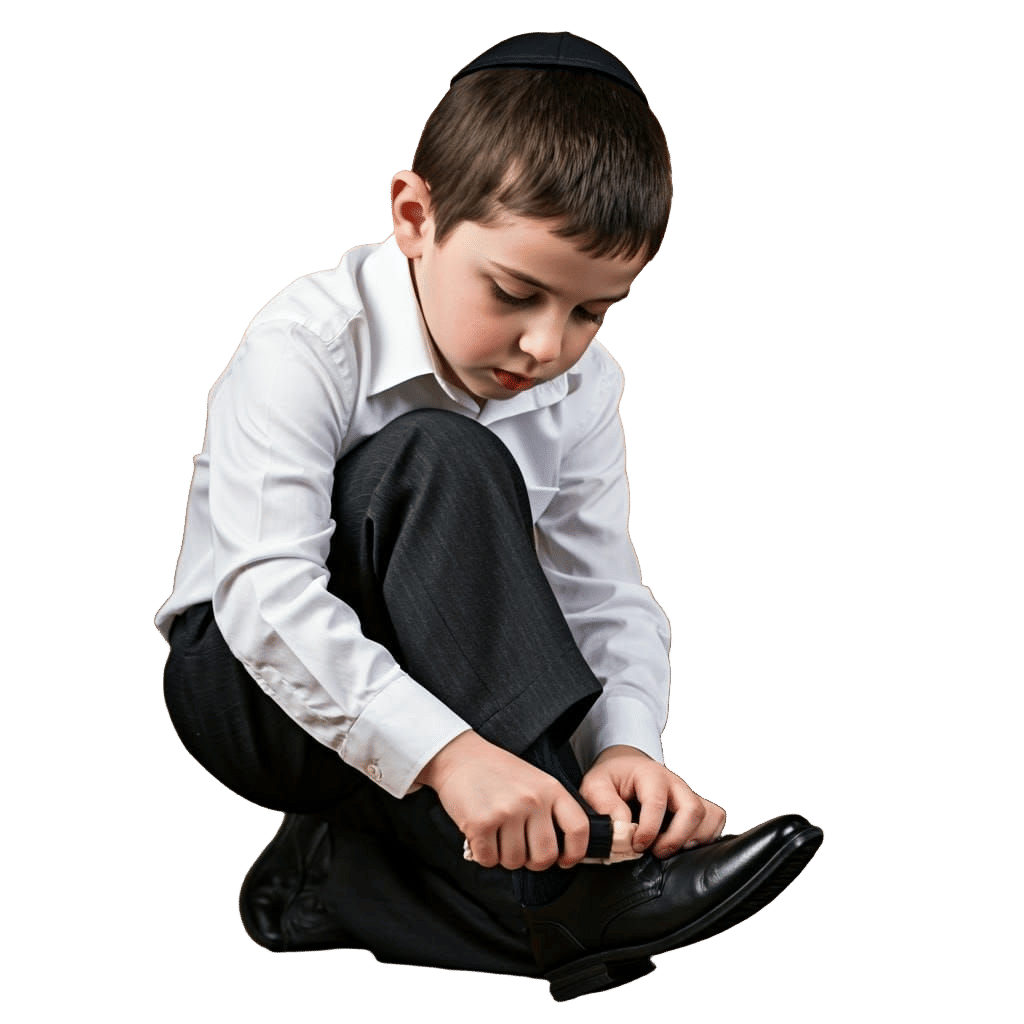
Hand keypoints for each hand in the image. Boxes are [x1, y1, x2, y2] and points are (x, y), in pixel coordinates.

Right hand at [416, 731, 590, 870]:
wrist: (461, 756)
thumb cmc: (498, 772)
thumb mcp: (535, 781)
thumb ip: (550, 810)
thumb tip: (561, 850)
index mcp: (550, 789)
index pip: (579, 829)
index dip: (575, 853)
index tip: (564, 860)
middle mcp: (532, 800)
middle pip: (545, 855)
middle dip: (533, 862)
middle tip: (522, 851)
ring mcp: (507, 812)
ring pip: (515, 861)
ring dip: (505, 857)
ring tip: (498, 836)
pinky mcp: (481, 823)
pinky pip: (490, 859)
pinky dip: (485, 855)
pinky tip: (482, 836)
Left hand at [579, 745, 726, 858]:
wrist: (625, 769)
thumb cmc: (611, 779)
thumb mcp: (595, 785)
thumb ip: (604, 804)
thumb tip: (622, 829)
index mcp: (650, 774)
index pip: (657, 802)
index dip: (649, 829)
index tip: (637, 846)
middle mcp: (676, 783)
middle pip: (693, 809)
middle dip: (676, 838)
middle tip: (656, 852)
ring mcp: (689, 794)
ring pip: (710, 817)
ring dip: (693, 839)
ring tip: (669, 848)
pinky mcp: (697, 806)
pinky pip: (716, 821)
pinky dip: (706, 838)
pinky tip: (683, 845)